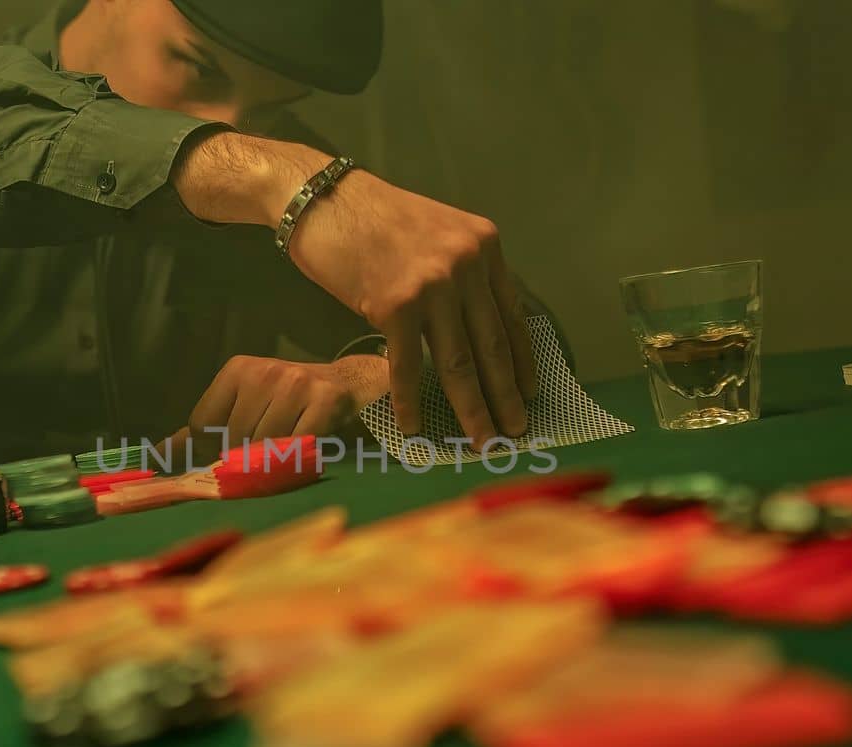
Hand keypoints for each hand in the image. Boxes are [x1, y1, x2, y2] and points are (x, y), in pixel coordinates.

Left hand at [158, 355, 386, 469]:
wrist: (351, 385)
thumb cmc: (290, 403)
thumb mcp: (242, 407)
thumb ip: (199, 433)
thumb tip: (154, 457)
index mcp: (236, 369)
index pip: (200, 425)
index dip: (213, 449)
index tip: (233, 452)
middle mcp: (263, 371)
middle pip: (231, 440)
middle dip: (245, 459)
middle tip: (268, 453)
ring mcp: (296, 383)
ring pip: (263, 448)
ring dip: (274, 462)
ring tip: (288, 450)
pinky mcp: (326, 400)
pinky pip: (297, 448)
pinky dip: (299, 460)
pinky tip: (307, 450)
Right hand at [171, 133, 536, 442]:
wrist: (322, 198)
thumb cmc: (374, 219)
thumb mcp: (437, 234)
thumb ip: (463, 274)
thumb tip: (476, 328)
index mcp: (484, 246)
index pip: (513, 316)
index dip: (522, 362)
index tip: (529, 395)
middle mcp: (467, 264)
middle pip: (492, 346)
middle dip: (505, 397)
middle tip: (516, 433)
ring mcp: (434, 284)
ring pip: (460, 363)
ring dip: (472, 410)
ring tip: (481, 441)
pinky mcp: (396, 304)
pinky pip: (408, 365)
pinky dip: (410, 402)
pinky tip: (414, 427)